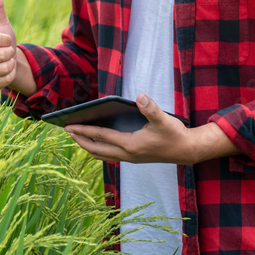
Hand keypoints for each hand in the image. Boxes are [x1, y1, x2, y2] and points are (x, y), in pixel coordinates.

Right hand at [0, 0, 34, 94]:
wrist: (4, 59)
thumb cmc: (2, 38)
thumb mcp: (2, 23)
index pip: (2, 41)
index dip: (9, 40)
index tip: (4, 41)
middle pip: (4, 56)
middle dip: (10, 53)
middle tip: (5, 52)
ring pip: (5, 69)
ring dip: (10, 65)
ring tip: (5, 61)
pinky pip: (3, 82)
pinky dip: (9, 77)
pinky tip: (3, 72)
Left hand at [64, 94, 238, 164]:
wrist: (188, 150)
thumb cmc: (175, 134)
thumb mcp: (164, 119)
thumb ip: (151, 108)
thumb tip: (139, 96)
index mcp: (130, 145)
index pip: (101, 137)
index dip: (83, 131)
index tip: (69, 127)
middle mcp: (127, 155)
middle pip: (96, 150)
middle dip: (80, 141)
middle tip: (67, 131)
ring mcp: (130, 158)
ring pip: (102, 155)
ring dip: (88, 146)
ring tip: (77, 137)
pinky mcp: (134, 158)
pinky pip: (110, 156)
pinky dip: (99, 149)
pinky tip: (97, 142)